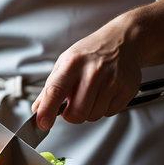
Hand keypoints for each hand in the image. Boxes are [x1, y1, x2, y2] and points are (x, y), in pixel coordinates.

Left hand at [32, 14, 141, 129]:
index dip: (46, 110)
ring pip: (93, 116)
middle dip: (72, 115)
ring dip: (89, 111)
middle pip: (77, 113)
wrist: (123, 41)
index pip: (55, 91)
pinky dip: (104, 108)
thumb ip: (50, 87)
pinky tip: (105, 93)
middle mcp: (93, 72)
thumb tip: (37, 108)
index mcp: (72, 63)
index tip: (42, 123)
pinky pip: (109, 113)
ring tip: (92, 93)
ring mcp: (112, 81)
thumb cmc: (91, 53)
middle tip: (73, 104)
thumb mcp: (65, 62)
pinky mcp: (126, 89)